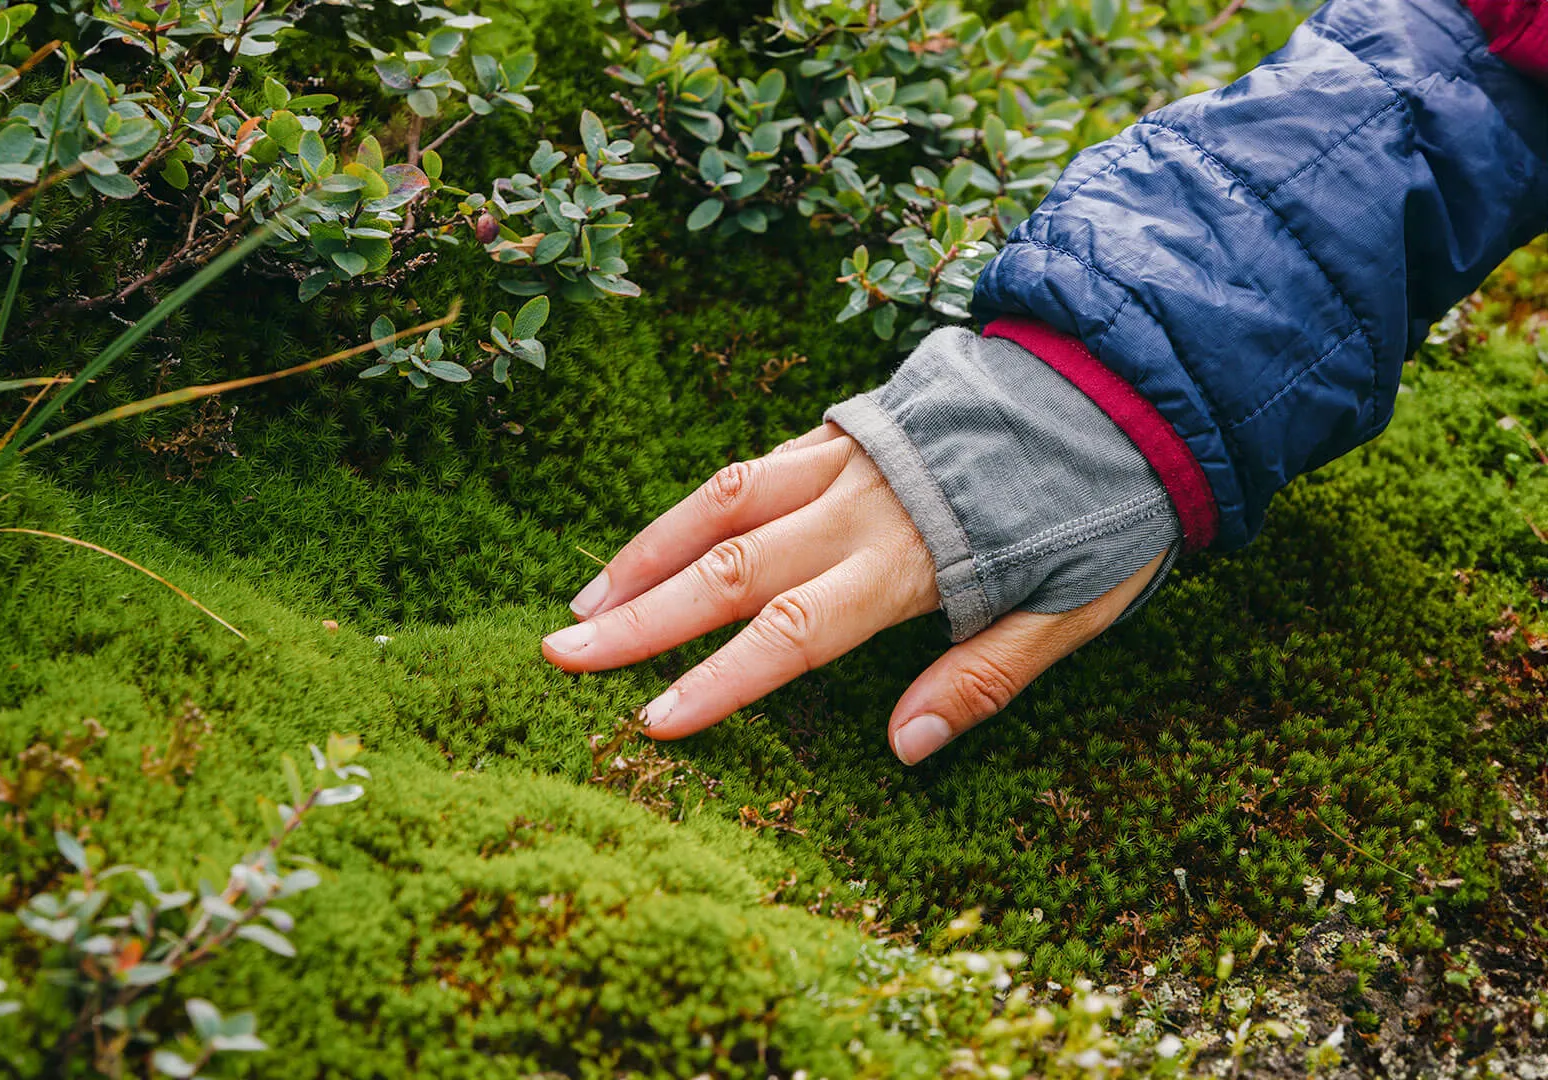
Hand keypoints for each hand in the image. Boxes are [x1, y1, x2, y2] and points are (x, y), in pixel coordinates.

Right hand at [541, 423, 1166, 764]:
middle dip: (640, 617)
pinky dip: (688, 508)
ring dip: (644, 555)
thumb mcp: (1076, 607)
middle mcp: (861, 506)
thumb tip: (903, 748)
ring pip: (721, 504)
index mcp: (915, 560)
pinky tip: (652, 543)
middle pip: (729, 567)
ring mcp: (845, 459)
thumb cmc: (1105, 506)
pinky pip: (748, 468)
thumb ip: (985, 677)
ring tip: (581, 601)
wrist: (1123, 379)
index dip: (719, 680)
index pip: (794, 632)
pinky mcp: (842, 430)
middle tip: (559, 652)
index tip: (650, 720)